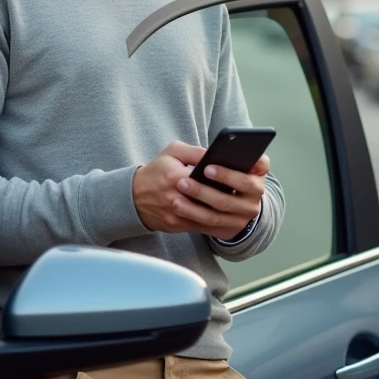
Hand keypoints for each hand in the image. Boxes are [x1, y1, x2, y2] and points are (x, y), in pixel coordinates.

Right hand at [133, 142, 268, 240]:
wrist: (133, 197)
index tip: (239, 171)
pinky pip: (204, 227)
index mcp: (174, 176)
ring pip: (210, 217)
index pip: (205, 176)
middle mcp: (175, 197)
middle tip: (245, 189)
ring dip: (228, 212)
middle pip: (211, 200)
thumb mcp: (172, 152)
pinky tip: (232, 216)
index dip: (224, 176)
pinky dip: (220, 222)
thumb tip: (219, 154)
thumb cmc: (156, 170)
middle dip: (229, 194)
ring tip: (242, 203)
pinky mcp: (178, 227)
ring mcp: (177, 215)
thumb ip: (195, 151)